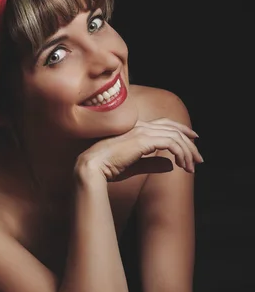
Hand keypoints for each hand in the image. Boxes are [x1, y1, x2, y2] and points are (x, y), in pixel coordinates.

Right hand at [75, 118, 202, 181]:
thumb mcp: (135, 166)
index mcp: (136, 128)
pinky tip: (182, 165)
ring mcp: (142, 131)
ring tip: (192, 166)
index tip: (193, 140)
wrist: (93, 167)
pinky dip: (180, 153)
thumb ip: (153, 163)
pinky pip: (170, 143)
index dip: (181, 130)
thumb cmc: (109, 167)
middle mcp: (141, 126)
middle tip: (199, 159)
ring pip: (174, 136)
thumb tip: (170, 165)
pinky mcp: (143, 139)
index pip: (165, 124)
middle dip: (189, 143)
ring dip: (187, 151)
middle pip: (173, 129)